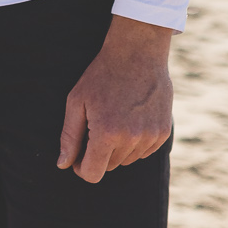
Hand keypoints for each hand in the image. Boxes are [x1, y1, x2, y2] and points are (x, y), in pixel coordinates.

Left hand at [58, 16, 174, 183]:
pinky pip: (144, 151)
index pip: (93, 174)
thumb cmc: (101, 76)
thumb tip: (63, 164)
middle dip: (98, 154)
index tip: (78, 156)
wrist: (137, 54)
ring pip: (127, 160)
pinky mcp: (163, 132)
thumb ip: (70, 137)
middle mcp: (131, 139)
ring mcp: (150, 136)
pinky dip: (135, 142)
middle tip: (95, 127)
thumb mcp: (77, 102)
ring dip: (117, 148)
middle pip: (110, 166)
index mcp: (106, 133)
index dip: (81, 168)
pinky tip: (129, 118)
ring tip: (113, 118)